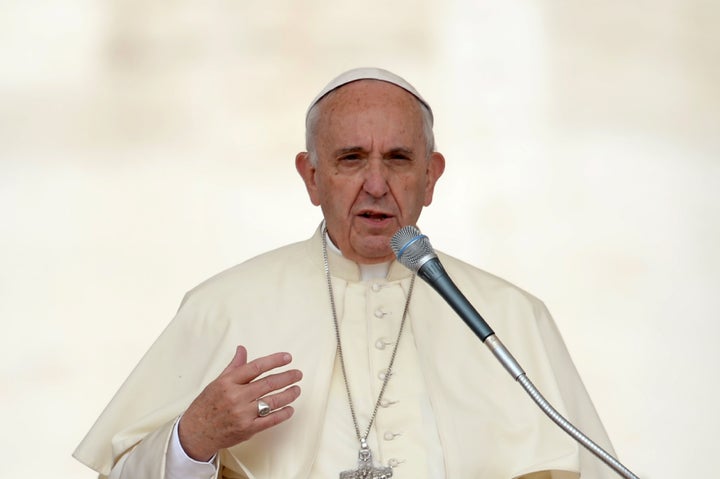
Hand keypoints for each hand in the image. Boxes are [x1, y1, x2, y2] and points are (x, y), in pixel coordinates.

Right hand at [177, 345, 302, 460]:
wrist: (196, 433)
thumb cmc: (206, 406)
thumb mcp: (217, 382)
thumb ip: (234, 366)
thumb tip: (242, 349)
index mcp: (228, 382)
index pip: (256, 367)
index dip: (274, 360)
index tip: (288, 357)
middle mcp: (236, 397)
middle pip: (268, 383)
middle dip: (287, 377)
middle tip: (298, 374)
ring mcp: (243, 414)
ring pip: (273, 401)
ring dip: (288, 394)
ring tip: (297, 389)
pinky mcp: (247, 429)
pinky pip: (270, 420)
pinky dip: (283, 414)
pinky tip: (290, 409)